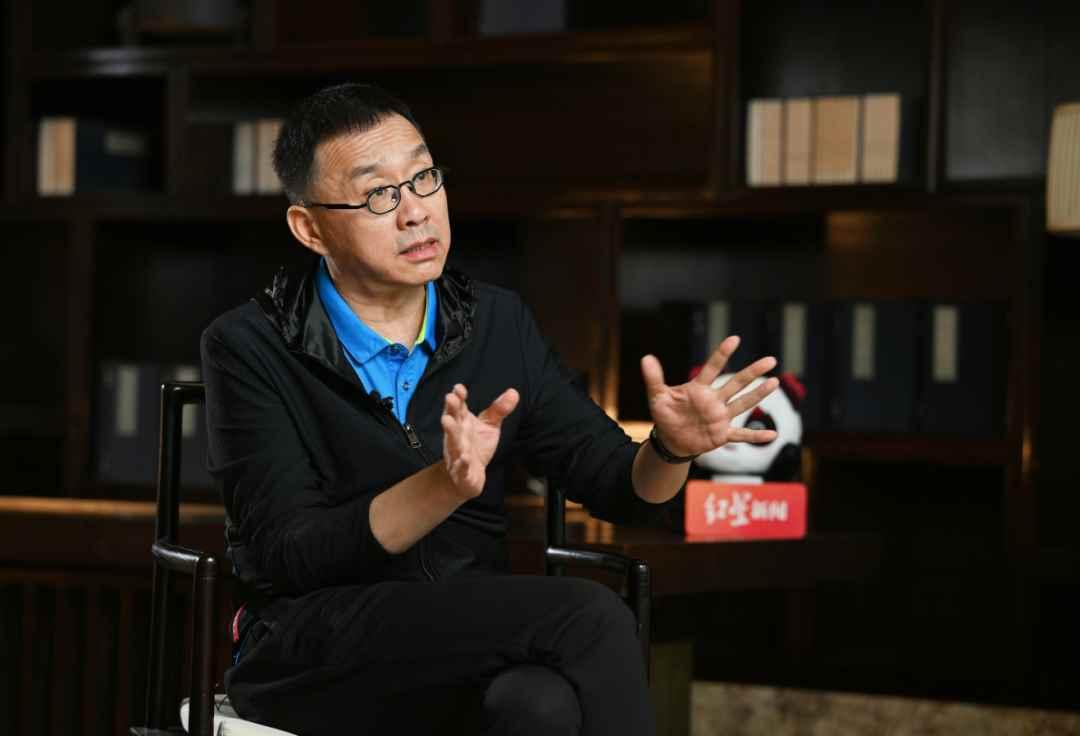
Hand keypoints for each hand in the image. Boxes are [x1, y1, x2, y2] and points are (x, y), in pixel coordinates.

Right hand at [441, 383, 519, 499]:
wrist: (468, 477)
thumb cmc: (477, 447)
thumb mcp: (490, 426)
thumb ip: (499, 410)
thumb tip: (513, 392)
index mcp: (463, 423)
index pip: (459, 408)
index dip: (458, 398)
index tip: (459, 388)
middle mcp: (457, 436)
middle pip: (453, 421)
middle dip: (450, 410)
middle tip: (450, 398)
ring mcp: (458, 453)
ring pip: (453, 442)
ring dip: (450, 432)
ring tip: (447, 421)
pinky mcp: (462, 472)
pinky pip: (461, 467)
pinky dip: (462, 463)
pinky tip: (465, 458)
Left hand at [641, 335, 778, 457]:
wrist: (671, 440)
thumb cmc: (666, 415)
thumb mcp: (657, 397)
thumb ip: (654, 378)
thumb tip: (645, 358)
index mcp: (699, 389)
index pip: (712, 368)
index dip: (722, 354)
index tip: (735, 339)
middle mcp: (714, 400)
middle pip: (736, 383)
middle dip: (752, 372)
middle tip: (770, 360)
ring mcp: (720, 417)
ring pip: (742, 403)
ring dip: (758, 394)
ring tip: (774, 382)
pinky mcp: (721, 434)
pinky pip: (741, 435)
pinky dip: (755, 436)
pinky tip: (772, 434)